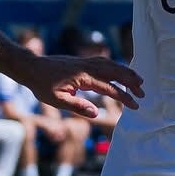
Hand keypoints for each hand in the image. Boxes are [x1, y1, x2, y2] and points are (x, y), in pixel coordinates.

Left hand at [19, 54, 143, 121]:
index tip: (135, 105)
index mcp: (83, 78)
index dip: (124, 97)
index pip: (109, 88)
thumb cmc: (42, 85)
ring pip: (112, 64)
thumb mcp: (57, 101)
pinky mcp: (82, 61)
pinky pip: (104, 61)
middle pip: (116, 72)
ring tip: (138, 81)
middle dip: (131, 82)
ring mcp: (85, 62)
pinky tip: (120, 71)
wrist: (31, 67)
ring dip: (126, 72)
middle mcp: (87, 67)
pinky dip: (116, 65)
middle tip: (143, 92)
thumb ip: (78, 106)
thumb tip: (95, 114)